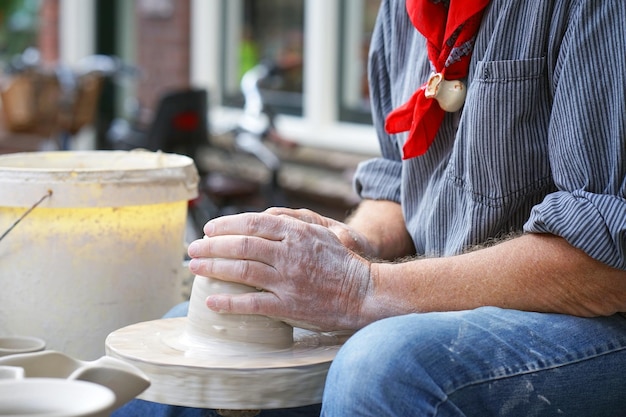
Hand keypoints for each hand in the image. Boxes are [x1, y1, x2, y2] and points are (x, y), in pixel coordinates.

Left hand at [187, 212, 371, 330]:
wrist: (363, 293)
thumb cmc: (343, 262)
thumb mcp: (322, 231)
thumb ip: (293, 222)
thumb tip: (264, 215)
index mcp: (296, 233)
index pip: (253, 222)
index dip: (226, 224)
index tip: (209, 229)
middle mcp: (288, 254)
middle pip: (240, 245)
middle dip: (211, 246)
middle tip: (193, 249)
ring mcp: (287, 280)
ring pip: (240, 271)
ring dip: (212, 269)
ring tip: (194, 269)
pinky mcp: (287, 306)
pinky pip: (251, 304)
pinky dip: (228, 303)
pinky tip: (211, 301)